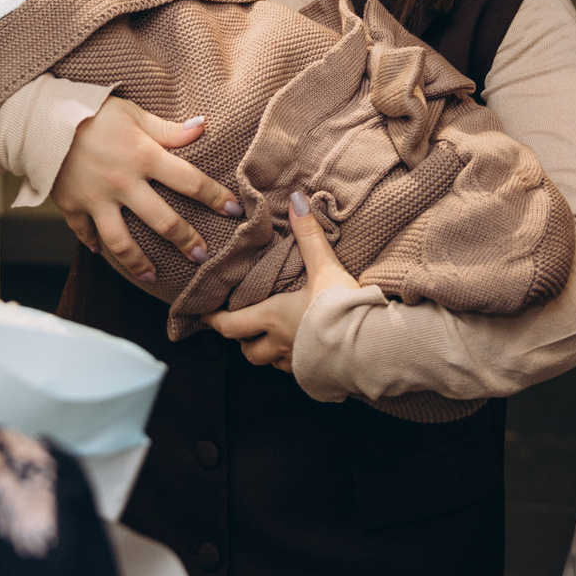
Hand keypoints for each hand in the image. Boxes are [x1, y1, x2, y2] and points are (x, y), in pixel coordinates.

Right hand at [51, 97, 239, 283]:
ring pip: (122, 242)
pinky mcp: (72, 207)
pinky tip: (104, 254)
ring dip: (140, 263)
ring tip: (154, 276)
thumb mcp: (133, 114)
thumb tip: (203, 126)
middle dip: (186, 241)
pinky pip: (86, 234)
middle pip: (163, 220)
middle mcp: (123, 183)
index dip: (215, 197)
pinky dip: (95, 246)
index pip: (189, 180)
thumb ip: (168, 129)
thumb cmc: (92, 111)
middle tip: (203, 256)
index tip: (234, 211)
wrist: (39, 118)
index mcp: (144, 156)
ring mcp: (96, 200)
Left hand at [202, 191, 359, 372]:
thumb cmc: (341, 308)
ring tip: (273, 339)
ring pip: (270, 362)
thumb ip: (309, 235)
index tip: (205, 314)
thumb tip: (296, 200)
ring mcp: (297, 363)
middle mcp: (279, 344)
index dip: (215, 320)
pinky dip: (292, 361)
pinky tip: (303, 350)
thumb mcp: (324, 267)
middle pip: (248, 351)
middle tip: (242, 328)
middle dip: (242, 340)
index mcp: (272, 317)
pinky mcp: (317, 375)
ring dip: (267, 352)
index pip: (231, 324)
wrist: (369, 346)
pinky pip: (296, 370)